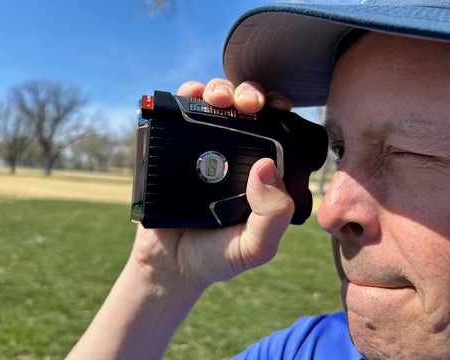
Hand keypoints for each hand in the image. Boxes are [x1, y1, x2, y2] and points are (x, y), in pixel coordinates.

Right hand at [132, 79, 294, 288]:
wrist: (170, 266)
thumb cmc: (217, 256)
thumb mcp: (255, 247)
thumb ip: (273, 217)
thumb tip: (266, 167)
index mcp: (259, 171)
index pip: (275, 129)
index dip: (279, 109)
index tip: (279, 105)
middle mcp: (231, 154)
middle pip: (244, 109)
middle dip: (250, 94)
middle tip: (250, 103)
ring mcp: (200, 149)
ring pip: (214, 104)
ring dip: (220, 90)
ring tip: (220, 99)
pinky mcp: (171, 148)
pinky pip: (178, 113)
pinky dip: (186, 95)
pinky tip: (192, 94)